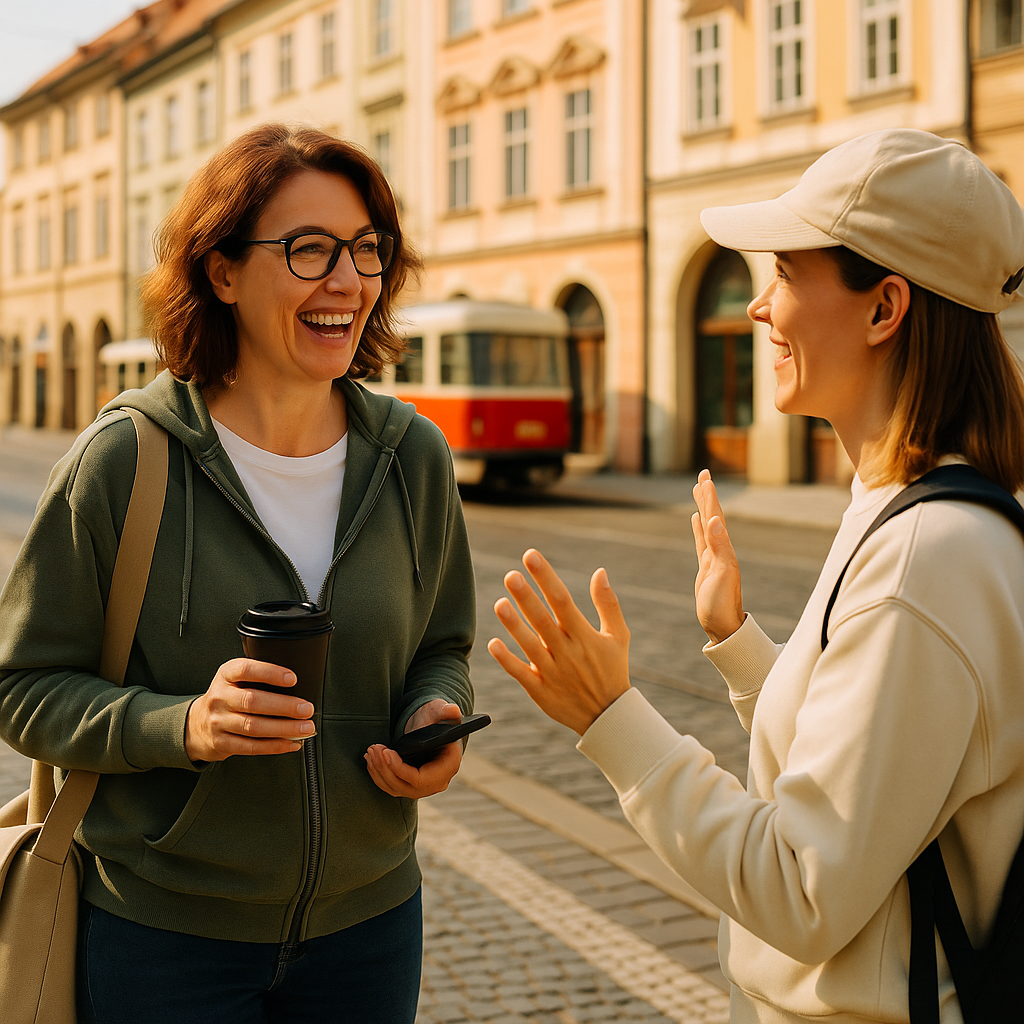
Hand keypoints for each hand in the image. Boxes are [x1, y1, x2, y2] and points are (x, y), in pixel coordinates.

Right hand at [184, 659, 314, 761]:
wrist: (197, 724)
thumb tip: (298, 686)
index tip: (293, 679)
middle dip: (284, 706)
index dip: (270, 673)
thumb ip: (259, 677)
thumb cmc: (228, 697)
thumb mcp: (235, 679)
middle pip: (253, 701)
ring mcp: (218, 722)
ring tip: (305, 728)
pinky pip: (251, 746)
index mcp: (226, 675)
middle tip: (306, 709)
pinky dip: (275, 746)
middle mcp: (220, 697)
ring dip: (284, 729)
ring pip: (253, 727)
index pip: (246, 670)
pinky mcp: (221, 743)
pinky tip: (292, 743)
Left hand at [364, 699, 463, 797]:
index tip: (386, 753)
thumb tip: (453, 710)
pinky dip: (379, 776)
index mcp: (449, 765)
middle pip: (407, 786)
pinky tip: (371, 761)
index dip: (401, 770)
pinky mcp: (412, 786)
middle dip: (386, 769)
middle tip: (373, 749)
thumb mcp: (440, 711)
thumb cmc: (436, 718)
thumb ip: (446, 711)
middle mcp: (438, 781)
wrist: (431, 725)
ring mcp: (425, 787)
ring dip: (379, 772)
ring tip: (370, 752)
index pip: (421, 779)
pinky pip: (393, 787)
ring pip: (397, 788)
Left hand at [487, 549, 629, 735]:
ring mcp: (553, 673)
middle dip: (526, 597)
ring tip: (500, 603)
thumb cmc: (612, 670)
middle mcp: (568, 653)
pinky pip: (521, 674)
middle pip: (543, 620)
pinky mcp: (541, 692)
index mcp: (585, 636)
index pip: (563, 601)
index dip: (546, 577)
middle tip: (510, 575)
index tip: (530, 556)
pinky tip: (493, 643)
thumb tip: (600, 571)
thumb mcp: (618, 636)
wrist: (609, 717)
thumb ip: (608, 603)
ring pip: (530, 645)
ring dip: (514, 625)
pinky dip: (507, 659)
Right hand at [691, 469, 743, 643]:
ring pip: (706, 524)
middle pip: (712, 515)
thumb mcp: (721, 574)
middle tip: (703, 473)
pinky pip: (701, 539)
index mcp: (724, 548)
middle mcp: (720, 548)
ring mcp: (713, 556)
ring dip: (703, 506)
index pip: (715, 516)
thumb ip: (719, 547)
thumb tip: (715, 520)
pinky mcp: (705, 565)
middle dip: (707, 494)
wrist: (722, 625)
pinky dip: (698, 526)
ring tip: (699, 489)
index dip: (709, 496)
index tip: (705, 477)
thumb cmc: (721, 603)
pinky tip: (696, 519)